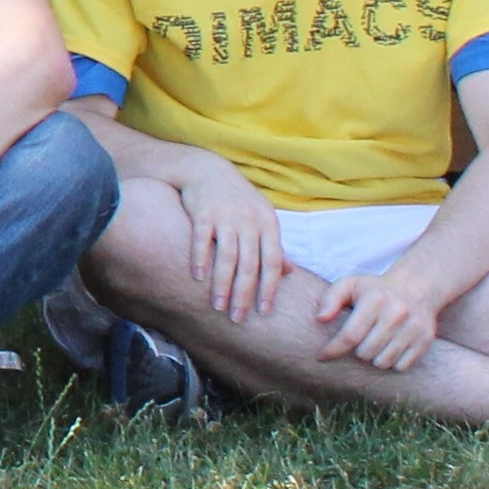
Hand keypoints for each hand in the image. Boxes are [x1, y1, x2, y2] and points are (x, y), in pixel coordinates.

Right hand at [180, 170, 292, 320]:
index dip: (269, 289)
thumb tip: (291, 273)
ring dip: (222, 284)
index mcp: (268, 224)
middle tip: (238, 317)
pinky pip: (202, 239)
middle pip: (250, 264)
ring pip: (227, 256)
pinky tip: (197, 277)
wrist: (207, 170)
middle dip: (244, 294)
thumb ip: (274, 245)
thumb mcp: (262, 218)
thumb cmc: (237, 200)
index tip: (264, 312)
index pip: (273, 262)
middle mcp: (250, 221)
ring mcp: (226, 216)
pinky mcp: (203, 212)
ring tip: (218, 306)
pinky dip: (199, 258)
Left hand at [315, 266, 449, 370]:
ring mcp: (413, 327)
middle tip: (360, 340)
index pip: (350, 335)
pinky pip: (402, 366)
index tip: (321, 357)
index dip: (333, 350)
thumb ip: (330, 298)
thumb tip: (320, 318)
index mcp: (375, 299)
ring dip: (374, 359)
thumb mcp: (349, 285)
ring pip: (383, 362)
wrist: (417, 287)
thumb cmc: (375, 290)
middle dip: (356, 351)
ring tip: (374, 344)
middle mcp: (396, 313)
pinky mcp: (425, 339)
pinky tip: (390, 349)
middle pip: (365, 353)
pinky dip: (393, 363)